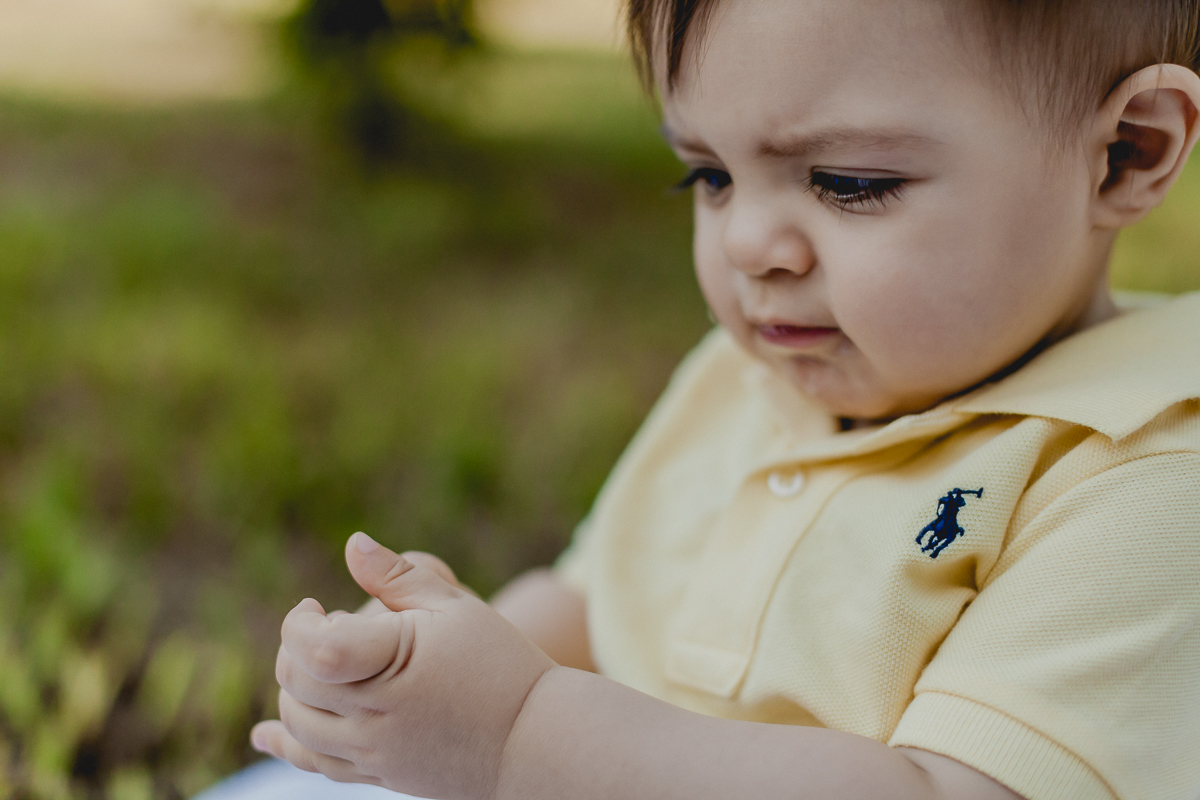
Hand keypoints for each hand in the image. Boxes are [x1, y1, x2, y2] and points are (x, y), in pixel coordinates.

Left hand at [251, 533, 555, 799]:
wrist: (534, 739)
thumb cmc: (499, 664)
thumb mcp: (456, 605)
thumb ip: (398, 575)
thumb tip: (353, 544)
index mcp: (392, 668)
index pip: (313, 648)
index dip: (298, 624)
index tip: (315, 605)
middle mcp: (374, 718)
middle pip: (297, 685)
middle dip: (296, 650)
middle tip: (323, 625)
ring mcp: (374, 753)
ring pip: (299, 727)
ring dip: (293, 690)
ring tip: (320, 664)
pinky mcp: (380, 774)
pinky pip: (316, 766)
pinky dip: (286, 745)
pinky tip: (266, 734)